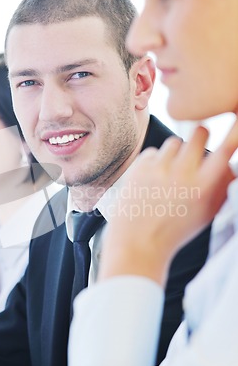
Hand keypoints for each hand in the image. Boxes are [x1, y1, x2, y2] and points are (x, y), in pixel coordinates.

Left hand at [99, 117, 237, 286]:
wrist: (138, 242)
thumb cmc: (175, 230)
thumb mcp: (206, 215)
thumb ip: (222, 188)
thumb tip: (230, 164)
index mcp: (202, 188)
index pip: (224, 150)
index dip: (232, 134)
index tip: (235, 123)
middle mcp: (181, 175)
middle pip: (199, 132)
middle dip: (201, 136)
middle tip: (198, 145)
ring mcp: (158, 169)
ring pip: (175, 141)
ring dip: (176, 152)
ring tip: (171, 173)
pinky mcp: (139, 168)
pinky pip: (154, 151)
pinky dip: (156, 162)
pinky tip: (154, 180)